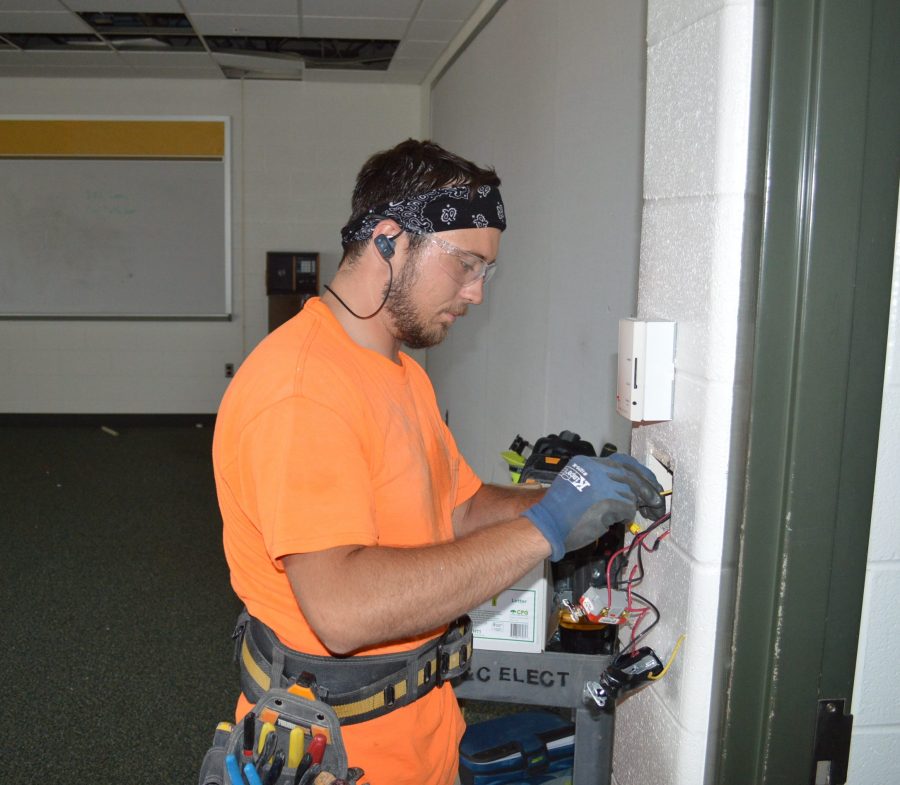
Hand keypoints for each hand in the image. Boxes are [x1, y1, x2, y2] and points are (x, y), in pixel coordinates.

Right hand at [522, 454, 663, 560]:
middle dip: (647, 489)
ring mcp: (602, 484)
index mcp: (587, 462)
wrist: (548, 526)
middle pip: (631, 475)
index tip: (650, 481)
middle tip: (656, 501)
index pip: (621, 461)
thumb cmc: (559, 512)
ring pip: (630, 493)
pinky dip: (626, 517)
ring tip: (622, 515)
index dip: (639, 472)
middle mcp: (595, 469)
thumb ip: (597, 480)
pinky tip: (617, 521)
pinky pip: (628, 508)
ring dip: (630, 507)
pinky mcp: (608, 501)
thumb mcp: (575, 484)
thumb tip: (626, 488)